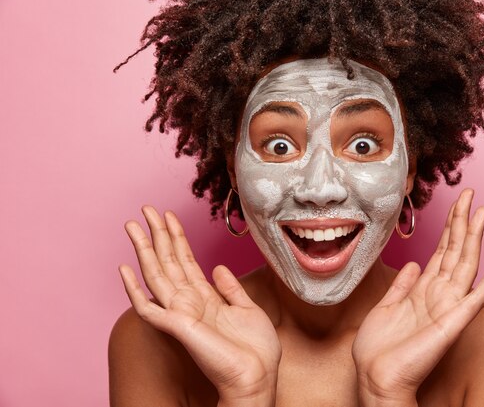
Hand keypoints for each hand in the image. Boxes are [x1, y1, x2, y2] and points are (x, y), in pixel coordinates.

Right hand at [119, 206, 280, 405]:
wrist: (257, 377)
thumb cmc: (255, 350)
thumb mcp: (247, 309)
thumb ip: (230, 288)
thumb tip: (218, 268)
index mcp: (205, 298)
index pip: (185, 261)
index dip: (177, 238)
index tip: (169, 216)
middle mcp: (189, 302)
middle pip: (167, 262)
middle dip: (157, 234)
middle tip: (146, 209)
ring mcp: (180, 313)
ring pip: (156, 274)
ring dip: (143, 249)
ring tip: (132, 225)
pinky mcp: (177, 326)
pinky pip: (148, 307)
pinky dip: (134, 289)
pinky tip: (123, 269)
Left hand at [352, 189, 483, 406]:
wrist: (375, 376)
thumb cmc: (379, 347)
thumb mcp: (387, 306)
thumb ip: (402, 284)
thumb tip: (412, 262)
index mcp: (423, 290)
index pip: (441, 251)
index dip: (449, 226)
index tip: (456, 202)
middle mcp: (439, 294)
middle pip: (455, 251)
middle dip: (462, 222)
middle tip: (470, 194)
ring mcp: (448, 307)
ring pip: (466, 264)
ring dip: (475, 238)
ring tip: (483, 212)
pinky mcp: (452, 322)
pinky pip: (476, 297)